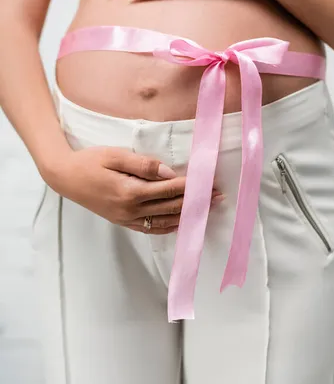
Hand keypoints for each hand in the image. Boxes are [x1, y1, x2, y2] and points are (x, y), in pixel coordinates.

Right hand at [48, 146, 222, 234]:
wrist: (65, 177)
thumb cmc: (89, 161)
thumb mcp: (115, 155)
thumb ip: (143, 164)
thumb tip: (169, 172)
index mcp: (130, 191)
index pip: (169, 189)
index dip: (192, 186)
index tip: (210, 183)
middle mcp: (131, 209)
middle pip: (171, 206)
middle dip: (196, 201)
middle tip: (218, 196)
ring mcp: (127, 219)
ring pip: (164, 219)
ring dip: (187, 214)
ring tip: (207, 209)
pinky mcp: (123, 222)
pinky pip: (151, 228)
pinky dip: (169, 226)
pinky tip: (182, 222)